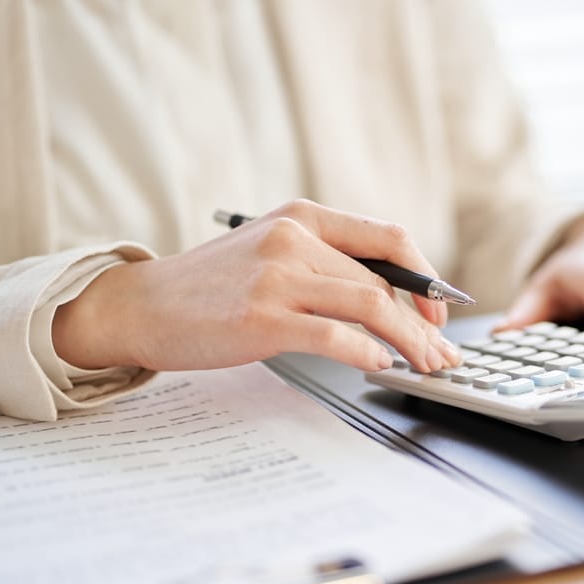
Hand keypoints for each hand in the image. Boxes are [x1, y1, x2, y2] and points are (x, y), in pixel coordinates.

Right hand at [52, 200, 460, 372]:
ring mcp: (277, 277)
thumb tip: (389, 296)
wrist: (142, 305)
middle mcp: (294, 238)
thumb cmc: (213, 285)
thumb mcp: (272, 250)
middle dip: (423, 325)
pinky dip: (368, 353)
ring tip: (423, 366)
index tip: (439, 312)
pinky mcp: (262, 318)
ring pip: (370, 306)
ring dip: (409, 342)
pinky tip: (380, 366)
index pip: (390, 238)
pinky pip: (335, 336)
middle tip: (440, 355)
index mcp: (303, 216)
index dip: (426, 277)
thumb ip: (325, 261)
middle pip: (384, 282)